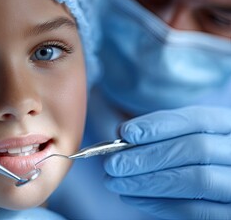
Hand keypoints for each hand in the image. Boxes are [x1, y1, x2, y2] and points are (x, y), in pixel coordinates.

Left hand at [103, 106, 230, 218]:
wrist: (217, 187)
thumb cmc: (193, 158)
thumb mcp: (184, 138)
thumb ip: (161, 135)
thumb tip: (123, 135)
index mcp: (229, 126)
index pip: (197, 119)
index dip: (159, 125)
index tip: (124, 133)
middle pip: (195, 148)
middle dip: (147, 156)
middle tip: (111, 164)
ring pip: (196, 180)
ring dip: (147, 181)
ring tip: (115, 182)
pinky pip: (196, 211)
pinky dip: (160, 204)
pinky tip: (133, 198)